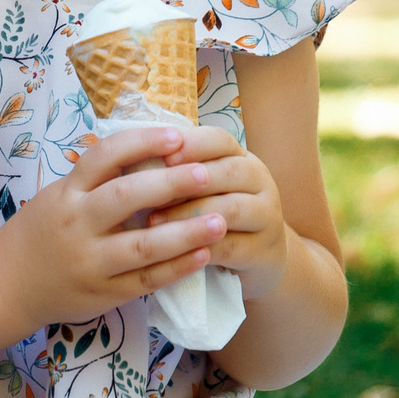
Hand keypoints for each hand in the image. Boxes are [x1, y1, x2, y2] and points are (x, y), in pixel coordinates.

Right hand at [0, 125, 227, 327]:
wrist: (10, 282)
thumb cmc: (45, 230)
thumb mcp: (60, 194)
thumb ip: (99, 178)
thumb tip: (155, 146)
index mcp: (67, 192)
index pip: (104, 157)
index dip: (142, 143)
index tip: (178, 135)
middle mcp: (77, 223)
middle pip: (125, 197)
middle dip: (170, 184)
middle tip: (207, 173)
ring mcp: (90, 261)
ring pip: (142, 245)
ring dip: (185, 232)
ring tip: (219, 221)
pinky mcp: (103, 293)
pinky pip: (146, 281)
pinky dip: (176, 268)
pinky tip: (203, 255)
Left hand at [143, 125, 290, 296]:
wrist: (262, 257)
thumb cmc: (219, 215)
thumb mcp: (207, 188)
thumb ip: (181, 171)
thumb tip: (131, 158)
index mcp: (242, 158)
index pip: (220, 140)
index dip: (192, 144)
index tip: (163, 154)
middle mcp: (260, 181)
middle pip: (228, 171)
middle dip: (186, 180)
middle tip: (148, 191)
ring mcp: (267, 216)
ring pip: (230, 209)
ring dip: (188, 214)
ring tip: (153, 221)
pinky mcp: (264, 250)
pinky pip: (231, 246)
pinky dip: (200, 247)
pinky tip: (175, 249)